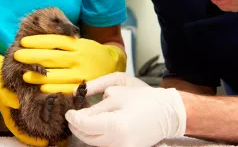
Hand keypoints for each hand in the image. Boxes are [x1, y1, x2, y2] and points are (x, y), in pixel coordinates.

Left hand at [14, 35, 126, 93]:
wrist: (113, 65)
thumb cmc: (91, 53)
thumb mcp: (80, 42)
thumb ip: (64, 42)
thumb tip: (39, 40)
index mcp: (78, 44)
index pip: (54, 41)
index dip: (37, 41)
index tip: (23, 42)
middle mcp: (79, 58)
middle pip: (51, 57)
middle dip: (31, 56)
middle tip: (17, 56)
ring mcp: (81, 73)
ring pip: (55, 74)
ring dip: (37, 75)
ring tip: (24, 74)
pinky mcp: (82, 86)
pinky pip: (63, 88)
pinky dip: (50, 88)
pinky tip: (40, 86)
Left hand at [64, 73, 186, 146]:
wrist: (168, 113)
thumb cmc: (145, 100)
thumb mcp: (117, 96)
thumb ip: (95, 107)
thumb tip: (78, 114)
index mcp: (115, 126)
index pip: (84, 125)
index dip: (73, 118)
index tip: (68, 111)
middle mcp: (117, 143)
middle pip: (87, 137)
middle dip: (77, 126)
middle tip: (73, 115)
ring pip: (94, 143)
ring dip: (86, 132)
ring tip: (84, 120)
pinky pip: (105, 145)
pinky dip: (98, 137)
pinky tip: (96, 127)